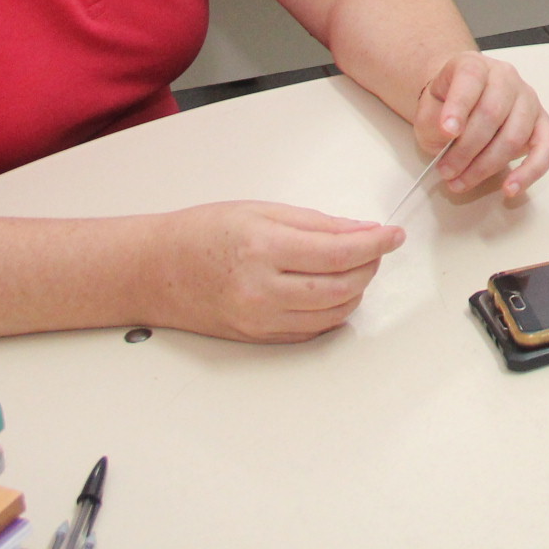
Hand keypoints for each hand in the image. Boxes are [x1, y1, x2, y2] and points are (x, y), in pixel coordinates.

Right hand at [149, 202, 405, 341]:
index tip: (394, 235)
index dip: (376, 244)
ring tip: (355, 265)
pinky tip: (332, 290)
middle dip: (370, 266)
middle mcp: (262, 291)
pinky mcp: (258, 337)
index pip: (340, 253)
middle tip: (376, 247)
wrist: (154, 270)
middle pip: (342, 287)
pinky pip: (313, 330)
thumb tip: (362, 231)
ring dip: (356, 289)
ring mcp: (260, 319)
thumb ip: (317, 223)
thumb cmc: (201, 233)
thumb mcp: (262, 211)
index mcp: (264, 249)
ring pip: (333, 312)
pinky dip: (333, 310)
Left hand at [414, 53, 548, 198]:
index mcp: (474, 65)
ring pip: (515, 136)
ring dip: (486, 166)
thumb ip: (435, 121)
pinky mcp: (542, 124)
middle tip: (446, 171)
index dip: (459, 106)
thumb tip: (451, 135)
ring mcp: (528, 100)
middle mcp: (506, 77)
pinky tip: (510, 188)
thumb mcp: (427, 110)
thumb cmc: (444, 107)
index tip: (447, 132)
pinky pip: (547, 148)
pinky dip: (530, 171)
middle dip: (466, 150)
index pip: (471, 78)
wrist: (460, 105)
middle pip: (493, 113)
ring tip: (461, 182)